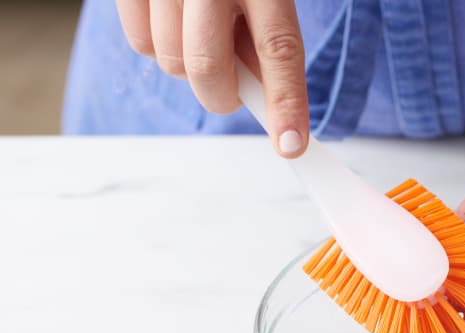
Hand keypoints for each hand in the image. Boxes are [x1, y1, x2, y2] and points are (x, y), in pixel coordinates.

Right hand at [116, 0, 308, 156]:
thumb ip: (267, 38)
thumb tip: (266, 99)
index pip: (279, 49)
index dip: (286, 103)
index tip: (291, 145)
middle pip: (208, 70)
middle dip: (222, 95)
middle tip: (232, 88)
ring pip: (170, 62)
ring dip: (188, 65)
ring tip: (202, 30)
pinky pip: (138, 43)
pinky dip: (156, 45)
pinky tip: (173, 19)